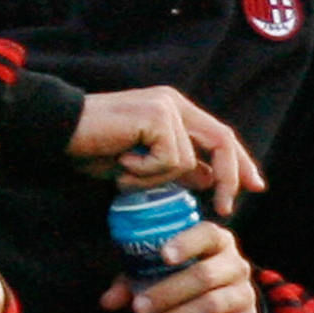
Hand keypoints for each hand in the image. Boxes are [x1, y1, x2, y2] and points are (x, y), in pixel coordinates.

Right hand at [66, 87, 263, 215]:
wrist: (60, 130)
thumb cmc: (92, 147)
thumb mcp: (140, 164)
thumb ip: (174, 168)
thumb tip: (205, 180)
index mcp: (174, 111)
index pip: (219, 136)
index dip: (239, 163)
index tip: (253, 187)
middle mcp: (174, 104)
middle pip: (222, 140)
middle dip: (229, 176)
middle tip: (225, 208)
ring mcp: (167, 107)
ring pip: (185, 161)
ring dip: (154, 179)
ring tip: (124, 173)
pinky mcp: (157, 116)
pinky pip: (168, 160)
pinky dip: (144, 172)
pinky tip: (121, 163)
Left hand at [99, 221, 258, 312]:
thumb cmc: (186, 284)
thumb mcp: (159, 277)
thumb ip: (133, 283)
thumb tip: (107, 301)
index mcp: (216, 242)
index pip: (206, 234)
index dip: (186, 243)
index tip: (163, 256)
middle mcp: (235, 265)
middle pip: (203, 276)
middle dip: (167, 294)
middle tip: (138, 310)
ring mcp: (244, 294)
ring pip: (211, 305)